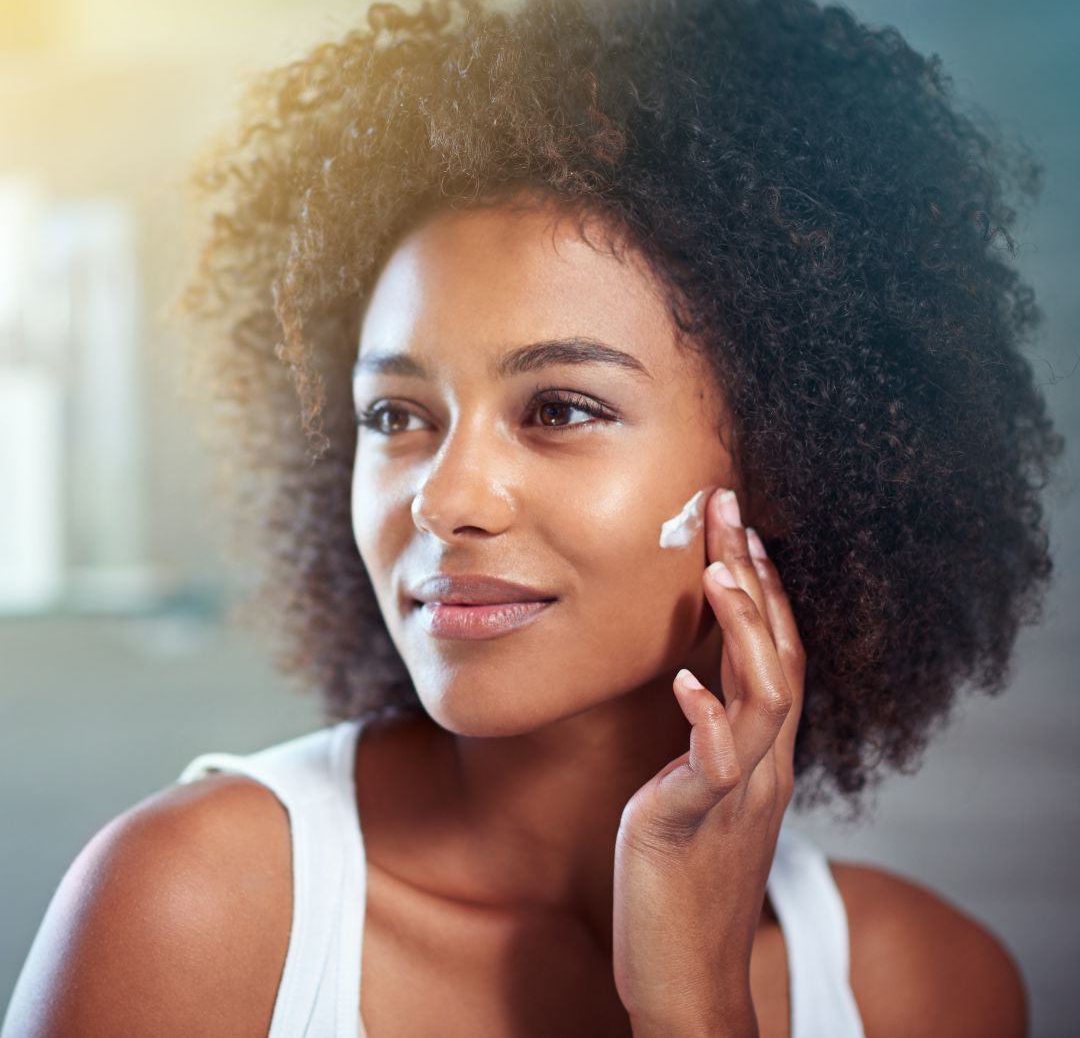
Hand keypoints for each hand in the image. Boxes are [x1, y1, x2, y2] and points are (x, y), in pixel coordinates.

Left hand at [612, 486, 805, 1036]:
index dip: (764, 589)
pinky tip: (686, 681)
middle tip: (728, 509)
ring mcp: (735, 793)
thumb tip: (697, 682)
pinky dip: (706, 718)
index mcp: (761, 752)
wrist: (687, 979)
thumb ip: (711, 738)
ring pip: (763, 698)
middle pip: (777, 654)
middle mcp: (763, 764)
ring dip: (743, 631)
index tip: (742, 530)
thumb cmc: (684, 880)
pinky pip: (714, 765)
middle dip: (754, 578)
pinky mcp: (693, 823)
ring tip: (717, 571)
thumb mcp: (702, 793)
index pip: (777, 653)